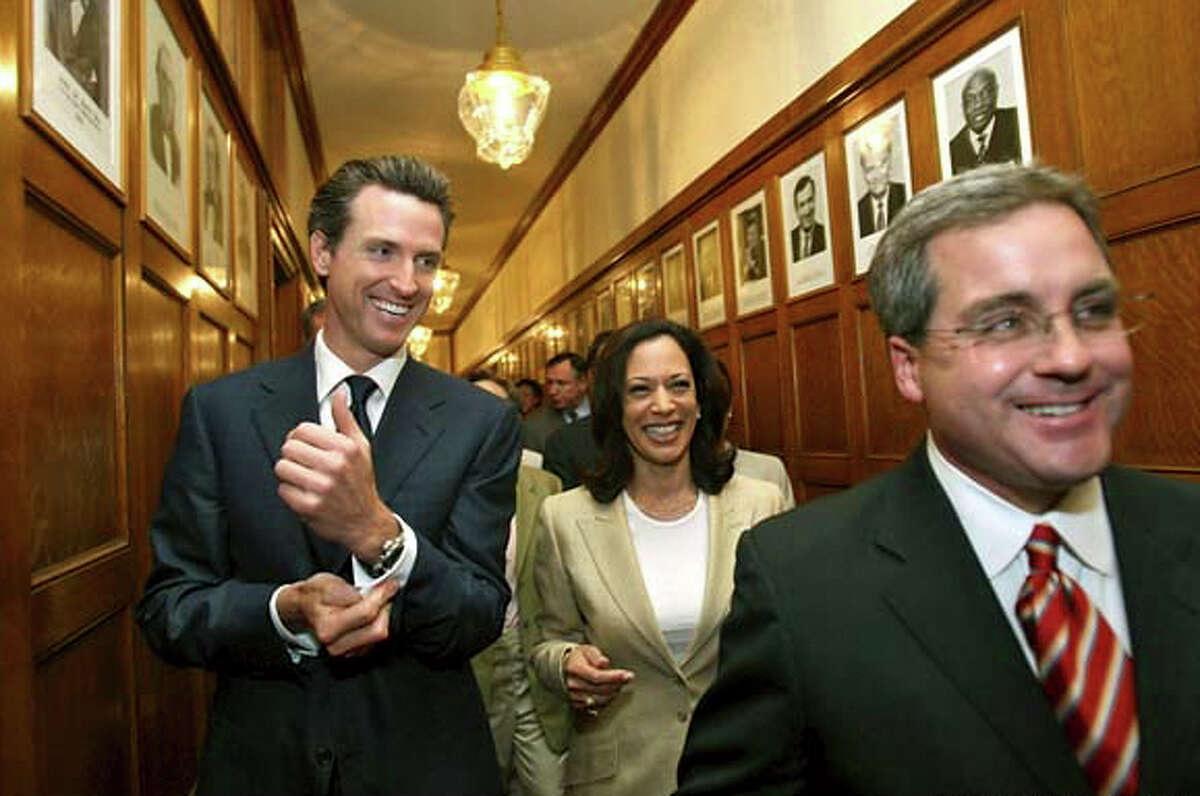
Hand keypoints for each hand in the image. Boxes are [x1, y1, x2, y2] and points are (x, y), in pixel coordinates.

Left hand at [275, 388, 394, 559]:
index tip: (305, 445)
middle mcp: (334, 466)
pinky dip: (289, 491)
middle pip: (289, 447)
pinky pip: (283, 489)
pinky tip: (303, 492)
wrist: (365, 521)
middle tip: (302, 462)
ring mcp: (321, 487)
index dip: (299, 436)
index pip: (302, 430)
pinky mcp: (309, 506)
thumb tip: (339, 394)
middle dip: (293, 454)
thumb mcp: (360, 446)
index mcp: (345, 448)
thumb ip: (346, 419)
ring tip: (302, 477)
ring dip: (289, 472)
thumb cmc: (361, 481)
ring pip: (282, 467)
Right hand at [277, 572, 398, 656]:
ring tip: (375, 602)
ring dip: (383, 617)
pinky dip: (379, 624)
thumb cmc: (315, 595)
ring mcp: (345, 652)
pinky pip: (378, 641)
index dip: (383, 595)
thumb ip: (346, 589)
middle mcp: (336, 644)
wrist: (305, 609)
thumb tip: (368, 591)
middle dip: (385, 607)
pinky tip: (370, 614)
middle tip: (384, 593)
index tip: (390, 584)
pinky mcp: (355, 654)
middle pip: (378, 630)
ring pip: (380, 636)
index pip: (367, 612)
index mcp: (328, 627)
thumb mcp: (325, 582)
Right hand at [563, 644, 633, 714]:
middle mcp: (572, 684)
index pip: (597, 676)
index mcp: (575, 668)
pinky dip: (605, 701)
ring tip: (618, 685)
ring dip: (612, 694)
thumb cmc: (577, 657)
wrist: (561, 667)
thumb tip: (605, 663)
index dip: (614, 677)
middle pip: (599, 689)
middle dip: (616, 685)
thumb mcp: (586, 650)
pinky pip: (594, 707)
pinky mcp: (575, 703)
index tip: (629, 675)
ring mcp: (572, 695)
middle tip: (627, 678)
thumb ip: (596, 655)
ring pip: (598, 700)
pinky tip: (610, 694)